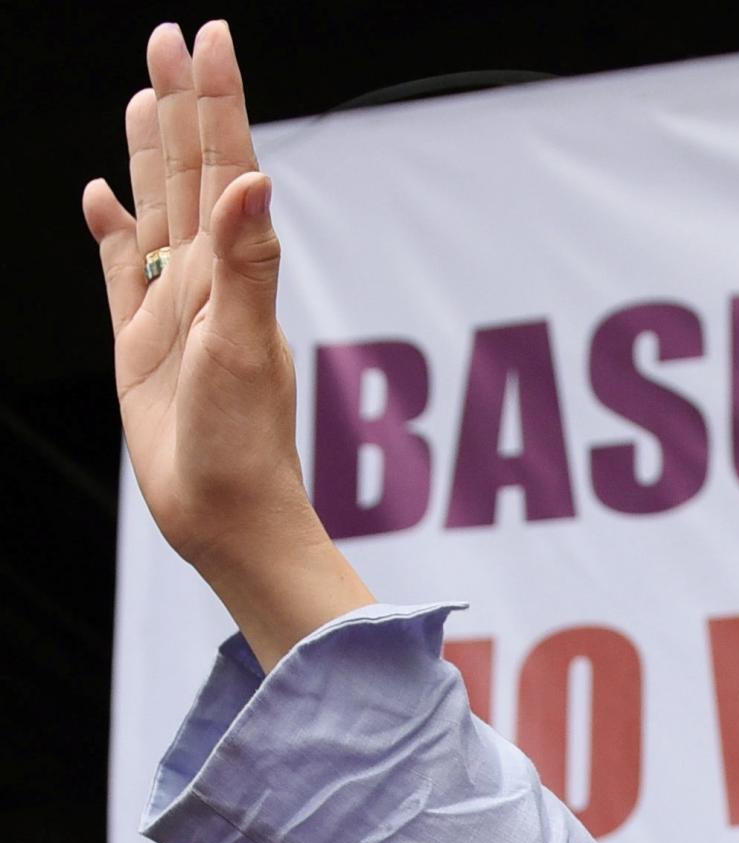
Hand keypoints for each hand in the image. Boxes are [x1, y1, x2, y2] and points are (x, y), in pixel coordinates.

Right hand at [83, 23, 370, 662]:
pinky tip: (99, 196)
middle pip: (191, 172)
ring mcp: (173, 307)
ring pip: (156, 209)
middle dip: (184, 104)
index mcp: (232, 270)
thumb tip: (256, 183)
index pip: (226, 166)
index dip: (218, 101)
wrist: (227, 514)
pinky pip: (120, 269)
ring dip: (151, 152)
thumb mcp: (242, 347)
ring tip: (145, 95)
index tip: (211, 35)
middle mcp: (207, 278)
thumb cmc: (242, 443)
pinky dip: (110, 229)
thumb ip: (248, 264)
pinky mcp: (141, 341)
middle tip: (172, 36)